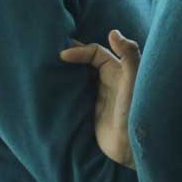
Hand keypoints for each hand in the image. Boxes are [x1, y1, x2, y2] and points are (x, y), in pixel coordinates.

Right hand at [59, 30, 140, 167]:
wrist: (133, 150)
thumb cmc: (136, 113)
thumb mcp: (134, 82)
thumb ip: (129, 56)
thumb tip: (113, 31)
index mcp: (120, 72)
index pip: (96, 53)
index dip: (80, 51)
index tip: (62, 56)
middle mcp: (110, 82)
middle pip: (86, 64)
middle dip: (69, 58)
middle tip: (47, 56)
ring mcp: (100, 97)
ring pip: (79, 79)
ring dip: (65, 74)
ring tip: (45, 70)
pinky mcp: (91, 113)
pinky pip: (75, 96)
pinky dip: (63, 91)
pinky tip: (50, 89)